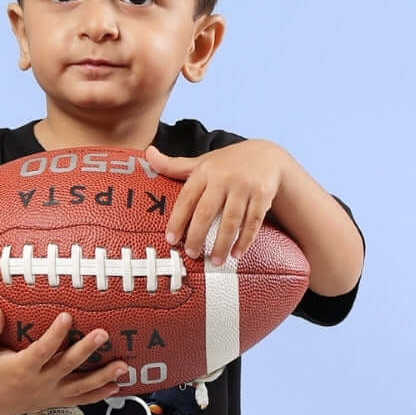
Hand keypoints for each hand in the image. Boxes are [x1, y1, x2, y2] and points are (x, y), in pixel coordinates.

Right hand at [0, 307, 126, 414]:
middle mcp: (40, 382)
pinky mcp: (56, 400)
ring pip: (80, 386)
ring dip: (102, 377)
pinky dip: (98, 395)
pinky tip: (115, 387)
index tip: (67, 317)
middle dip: (86, 350)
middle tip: (103, 334)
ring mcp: (50, 394)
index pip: (42, 350)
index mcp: (22, 368)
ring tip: (122, 367)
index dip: (55, 335)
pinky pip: (80, 400)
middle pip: (67, 366)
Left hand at [145, 140, 287, 265]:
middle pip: (207, 211)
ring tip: (215, 261)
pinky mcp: (263, 195)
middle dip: (197, 235)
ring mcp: (245, 186)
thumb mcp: (202, 162)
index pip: (187, 198)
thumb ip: (174, 165)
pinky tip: (236, 254)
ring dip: (222, 244)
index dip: (177, 220)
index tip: (171, 240)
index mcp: (205, 171)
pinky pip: (252, 222)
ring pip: (231, 220)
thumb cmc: (227, 164)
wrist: (267, 156)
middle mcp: (224, 178)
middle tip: (192, 254)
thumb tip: (148, 153)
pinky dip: (244, 240)